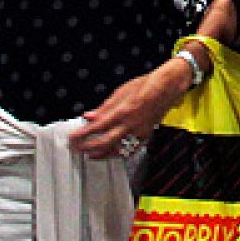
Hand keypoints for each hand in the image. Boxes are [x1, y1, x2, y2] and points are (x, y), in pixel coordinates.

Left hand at [70, 60, 188, 159]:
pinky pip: (130, 149)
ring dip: (101, 154)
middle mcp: (131, 124)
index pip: (97, 127)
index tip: (72, 138)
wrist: (167, 88)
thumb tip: (88, 116)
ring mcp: (139, 132)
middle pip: (105, 142)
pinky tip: (110, 153)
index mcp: (123, 111)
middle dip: (88, 147)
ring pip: (117, 150)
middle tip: (76, 148)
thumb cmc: (145, 86)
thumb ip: (104, 107)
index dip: (82, 134)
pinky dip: (118, 153)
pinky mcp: (146, 135)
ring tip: (90, 155)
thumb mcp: (121, 92)